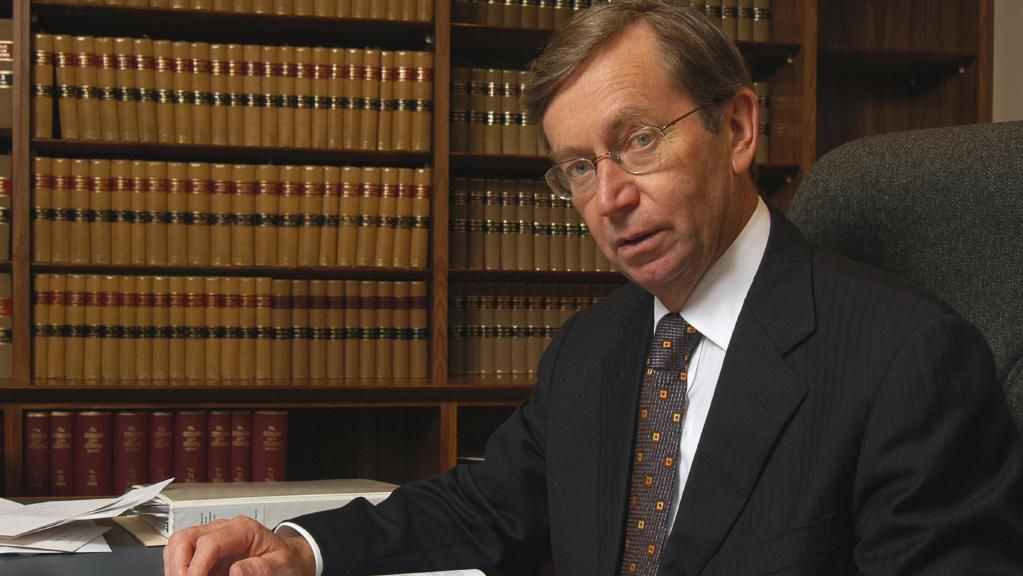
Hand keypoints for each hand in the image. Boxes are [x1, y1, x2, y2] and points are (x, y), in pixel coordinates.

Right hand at [163, 515, 315, 575]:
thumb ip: (260, 568)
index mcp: (242, 530)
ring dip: (176, 569)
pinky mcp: (205, 554)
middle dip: (177, 566)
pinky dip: (180, 571)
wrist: (289, 558)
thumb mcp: (281, 565)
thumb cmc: (285, 559)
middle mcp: (222, 530)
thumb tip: (235, 572)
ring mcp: (210, 540)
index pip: (209, 542)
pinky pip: (181, 558)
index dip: (197, 566)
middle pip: (184, 539)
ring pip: (177, 547)